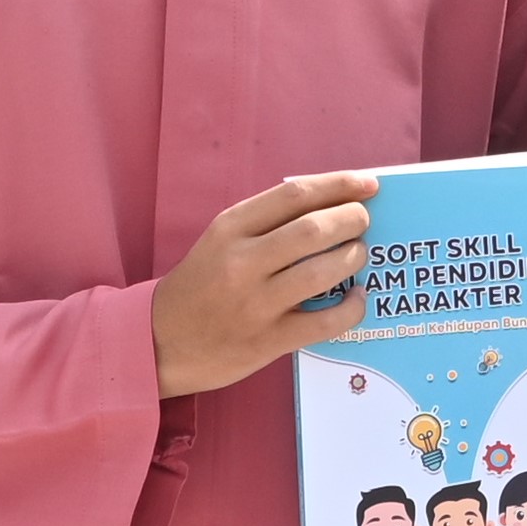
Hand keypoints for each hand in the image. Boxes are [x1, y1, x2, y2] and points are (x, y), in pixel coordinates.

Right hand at [150, 172, 375, 398]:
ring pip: (322, 271)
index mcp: (230, 228)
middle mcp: (241, 261)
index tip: (367, 184)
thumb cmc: (200, 285)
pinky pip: (324, 322)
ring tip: (360, 254)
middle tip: (364, 221)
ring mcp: (255, 303)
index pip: (294, 194)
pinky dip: (351, 308)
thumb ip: (266, 224)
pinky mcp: (267, 341)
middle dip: (352, 220)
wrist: (159, 341)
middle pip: (313, 229)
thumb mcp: (220, 241)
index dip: (338, 185)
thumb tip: (332, 207)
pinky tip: (356, 298)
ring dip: (353, 257)